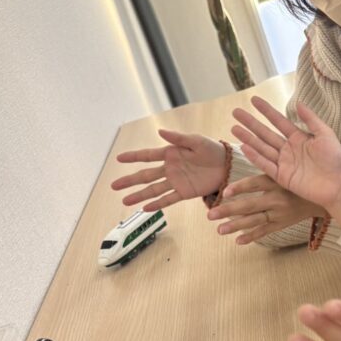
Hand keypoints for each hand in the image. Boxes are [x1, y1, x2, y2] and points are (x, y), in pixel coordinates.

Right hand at [111, 130, 226, 210]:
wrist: (227, 165)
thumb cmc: (212, 149)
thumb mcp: (196, 141)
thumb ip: (178, 138)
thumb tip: (160, 131)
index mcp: (170, 153)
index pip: (147, 155)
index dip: (133, 157)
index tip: (118, 159)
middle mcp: (170, 168)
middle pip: (145, 176)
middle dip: (129, 181)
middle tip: (113, 186)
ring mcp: (176, 181)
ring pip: (153, 189)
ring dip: (139, 195)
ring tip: (125, 201)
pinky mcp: (185, 192)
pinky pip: (169, 199)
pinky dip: (158, 204)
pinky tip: (145, 209)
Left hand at [208, 175, 323, 244]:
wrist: (322, 197)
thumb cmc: (298, 179)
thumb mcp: (285, 168)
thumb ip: (266, 164)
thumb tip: (246, 147)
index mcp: (276, 181)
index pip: (254, 184)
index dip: (239, 188)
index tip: (225, 192)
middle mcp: (277, 198)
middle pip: (249, 206)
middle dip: (228, 210)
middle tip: (210, 215)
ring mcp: (279, 213)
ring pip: (254, 221)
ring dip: (236, 226)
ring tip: (219, 230)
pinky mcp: (282, 223)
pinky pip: (265, 231)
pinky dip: (252, 236)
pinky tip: (238, 241)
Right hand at [231, 97, 340, 227]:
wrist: (339, 184)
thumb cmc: (336, 160)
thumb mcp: (325, 134)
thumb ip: (311, 119)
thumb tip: (298, 103)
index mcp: (299, 138)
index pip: (278, 121)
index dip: (266, 111)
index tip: (254, 100)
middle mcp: (288, 150)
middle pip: (265, 133)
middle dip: (251, 123)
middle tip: (236, 112)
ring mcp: (284, 163)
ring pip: (262, 148)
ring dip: (248, 138)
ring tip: (234, 128)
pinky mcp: (282, 177)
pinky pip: (266, 165)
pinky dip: (255, 157)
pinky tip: (244, 147)